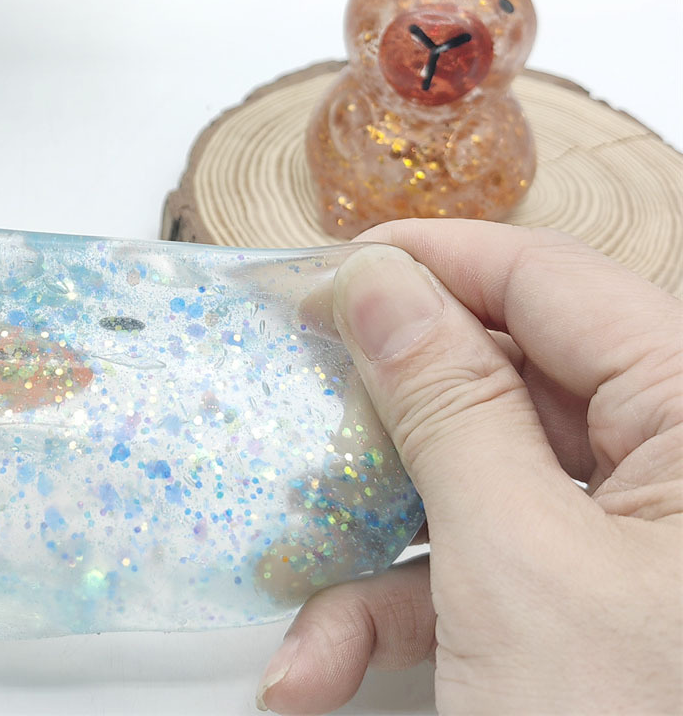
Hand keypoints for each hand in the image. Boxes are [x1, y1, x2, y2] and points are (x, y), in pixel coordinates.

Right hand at [257, 220, 682, 714]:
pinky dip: (404, 618)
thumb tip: (373, 279)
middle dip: (386, 428)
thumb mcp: (517, 566)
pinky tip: (324, 675)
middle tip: (291, 411)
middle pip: (507, 382)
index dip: (431, 260)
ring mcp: (642, 545)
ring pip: (484, 486)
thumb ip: (442, 401)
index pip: (551, 280)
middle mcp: (680, 468)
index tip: (322, 268)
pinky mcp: (602, 609)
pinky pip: (491, 570)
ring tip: (302, 630)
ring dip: (376, 559)